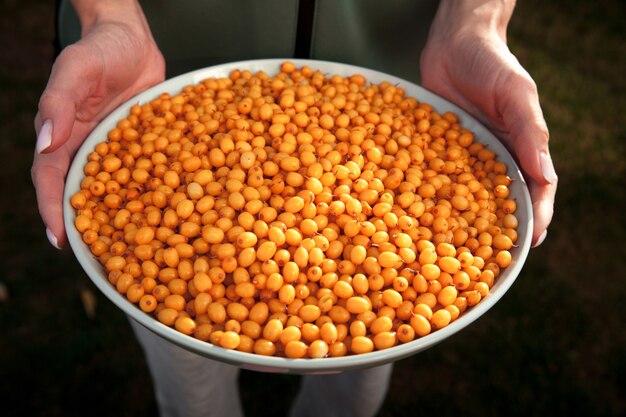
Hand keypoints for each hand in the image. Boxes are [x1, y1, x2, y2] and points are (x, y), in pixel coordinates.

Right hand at [32, 1, 164, 247]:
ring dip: (130, 219)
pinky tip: (179, 214)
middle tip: (104, 261)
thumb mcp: (75, 70)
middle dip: (93, 228)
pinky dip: (161, 194)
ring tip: (145, 250)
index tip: (60, 241)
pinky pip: (153, 175)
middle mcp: (92, 153)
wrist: (133, 40)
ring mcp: (122, 154)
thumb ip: (59, 104)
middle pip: (88, 196)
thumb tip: (44, 144)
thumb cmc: (98, 50)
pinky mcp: (149, 149)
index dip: (53, 211)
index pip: (52, 181)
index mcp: (65, 139)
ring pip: (122, 192)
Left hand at [420, 0, 556, 246]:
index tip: (528, 246)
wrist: (453, 42)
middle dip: (492, 234)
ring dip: (454, 224)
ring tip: (444, 253)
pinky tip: (409, 218)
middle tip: (484, 264)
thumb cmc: (493, 63)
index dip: (534, 219)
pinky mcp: (432, 152)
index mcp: (519, 150)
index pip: (534, 191)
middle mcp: (490, 161)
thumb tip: (544, 175)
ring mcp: (459, 159)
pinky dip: (422, 199)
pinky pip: (428, 179)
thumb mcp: (517, 93)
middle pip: (496, 204)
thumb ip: (529, 131)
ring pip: (460, 199)